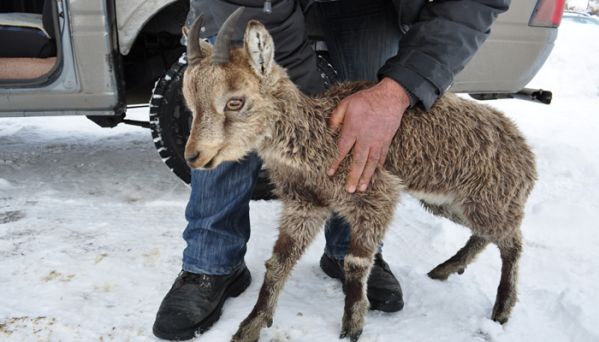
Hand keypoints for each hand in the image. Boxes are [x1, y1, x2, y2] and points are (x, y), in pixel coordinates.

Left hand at [327, 77, 410, 192]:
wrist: (390, 97)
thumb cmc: (366, 99)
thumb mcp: (346, 103)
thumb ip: (336, 117)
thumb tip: (329, 130)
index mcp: (353, 129)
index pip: (342, 149)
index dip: (336, 162)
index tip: (331, 173)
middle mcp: (365, 138)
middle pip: (358, 161)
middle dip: (353, 176)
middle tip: (349, 190)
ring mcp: (377, 141)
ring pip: (371, 163)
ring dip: (366, 176)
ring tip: (362, 188)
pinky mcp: (386, 141)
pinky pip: (382, 158)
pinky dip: (378, 168)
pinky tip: (374, 176)